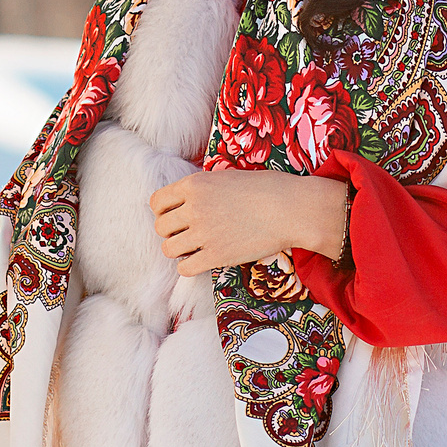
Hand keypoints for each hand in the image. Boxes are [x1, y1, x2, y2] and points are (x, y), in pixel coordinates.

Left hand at [149, 169, 348, 276]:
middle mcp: (194, 208)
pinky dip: (189, 267)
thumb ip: (202, 188)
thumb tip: (186, 201)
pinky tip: (202, 260)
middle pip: (160, 227)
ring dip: (178, 250)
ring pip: (168, 249)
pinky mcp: (216, 256)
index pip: (156, 201)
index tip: (175, 216)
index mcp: (194, 184)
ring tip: (194, 248)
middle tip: (187, 233)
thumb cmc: (266, 189)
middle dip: (171, 231)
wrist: (291, 209)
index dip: (163, 211)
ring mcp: (203, 233)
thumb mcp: (226, 177)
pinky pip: (184, 269)